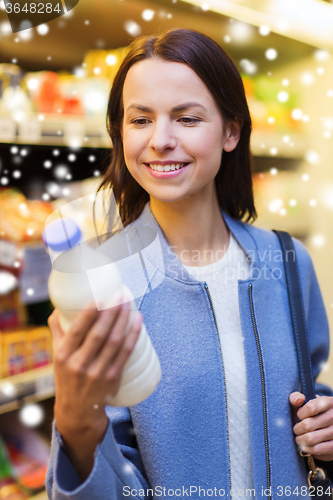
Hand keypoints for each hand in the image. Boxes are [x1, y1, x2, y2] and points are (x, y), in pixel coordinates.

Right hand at [47, 291, 141, 478]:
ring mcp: (98, 373)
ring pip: (114, 342)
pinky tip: (138, 320)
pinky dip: (133, 335)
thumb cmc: (67, 375)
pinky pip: (126, 353)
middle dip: (111, 312)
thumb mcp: (57, 355)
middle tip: (119, 294)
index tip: (99, 297)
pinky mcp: (113, 378)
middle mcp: (79, 365)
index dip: (89, 313)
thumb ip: (58, 330)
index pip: (77, 331)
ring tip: (128, 302)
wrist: (78, 411)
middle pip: (99, 334)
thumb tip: (59, 305)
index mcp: (63, 356)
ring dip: (123, 319)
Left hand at [290, 391, 332, 460]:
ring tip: (299, 438)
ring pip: (310, 439)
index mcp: (328, 403)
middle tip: (296, 430)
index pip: (310, 407)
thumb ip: (298, 397)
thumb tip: (298, 400)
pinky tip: (306, 446)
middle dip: (297, 429)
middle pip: (308, 425)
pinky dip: (308, 449)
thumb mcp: (310, 401)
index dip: (300, 413)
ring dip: (300, 440)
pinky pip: (317, 449)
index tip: (299, 416)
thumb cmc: (317, 412)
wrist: (332, 424)